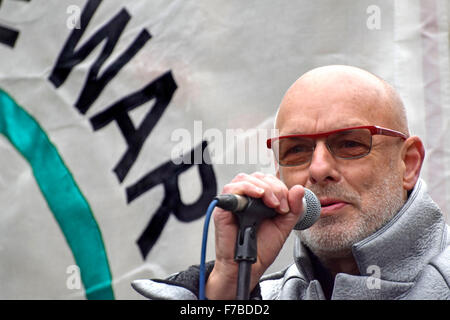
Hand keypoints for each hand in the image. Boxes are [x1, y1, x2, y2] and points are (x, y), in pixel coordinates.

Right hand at [205, 172, 304, 299]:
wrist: (249, 266)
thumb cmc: (262, 249)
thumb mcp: (284, 226)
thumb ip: (293, 208)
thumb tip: (299, 188)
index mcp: (258, 200)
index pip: (268, 180)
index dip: (280, 188)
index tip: (286, 206)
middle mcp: (245, 198)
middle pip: (257, 177)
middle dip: (274, 188)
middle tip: (280, 206)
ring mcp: (233, 202)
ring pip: (244, 178)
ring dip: (263, 187)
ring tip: (271, 203)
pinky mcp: (223, 208)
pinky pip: (231, 188)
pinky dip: (247, 188)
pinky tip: (258, 196)